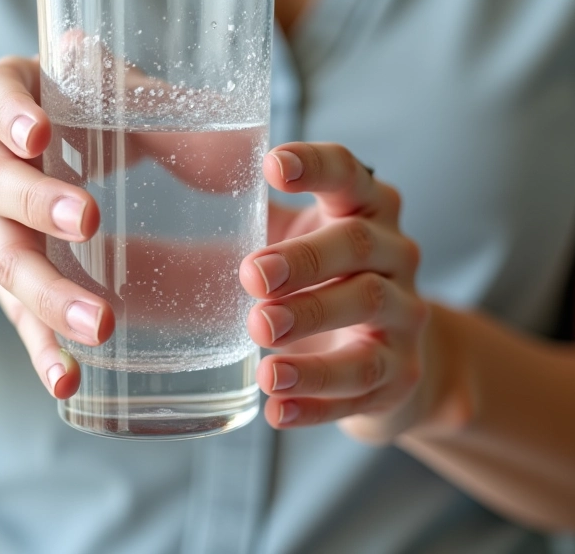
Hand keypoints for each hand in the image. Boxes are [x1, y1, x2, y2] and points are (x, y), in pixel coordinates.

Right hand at [0, 56, 113, 398]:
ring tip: (96, 324)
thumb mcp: (83, 93)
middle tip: (84, 220)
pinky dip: (41, 349)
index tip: (36, 134)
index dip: (9, 115)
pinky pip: (19, 317)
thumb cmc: (53, 116)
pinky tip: (68, 381)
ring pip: (8, 262)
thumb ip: (135, 96)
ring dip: (48, 294)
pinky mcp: (6, 280)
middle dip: (37, 203)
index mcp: (2, 105)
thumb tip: (227, 118)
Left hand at [240, 142, 428, 442]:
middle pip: (357, 244)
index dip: (316, 166)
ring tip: (260, 340)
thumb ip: (254, 215)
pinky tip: (276, 409)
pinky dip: (317, 399)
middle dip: (304, 259)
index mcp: (366, 208)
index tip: (271, 165)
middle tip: (251, 276)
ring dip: (311, 322)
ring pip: (366, 308)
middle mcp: (396, 253)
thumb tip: (170, 197)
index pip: (349, 173)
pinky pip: (363, 386)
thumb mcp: (296, 238)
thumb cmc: (326, 279)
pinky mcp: (400, 374)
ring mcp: (404, 314)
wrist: (387, 353)